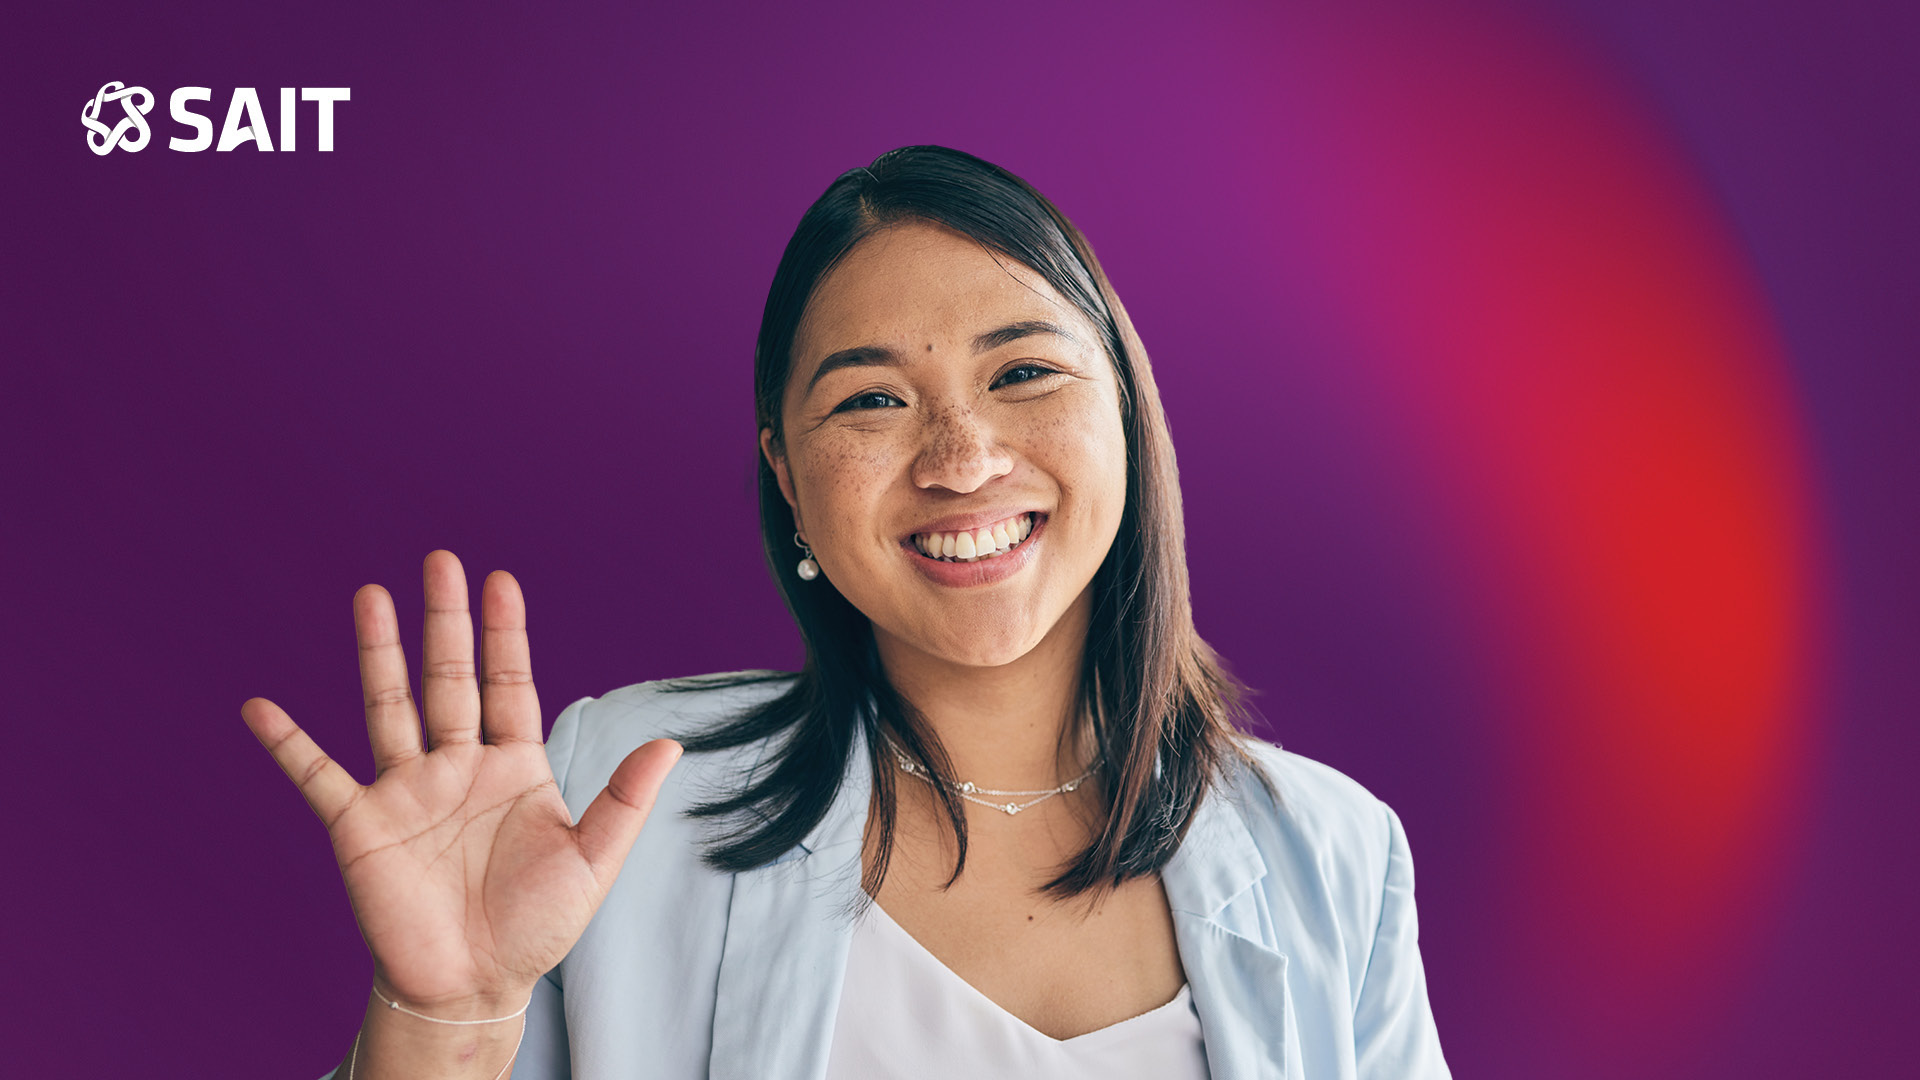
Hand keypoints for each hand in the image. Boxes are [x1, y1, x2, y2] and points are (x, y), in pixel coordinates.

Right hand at [242, 550, 679, 1011]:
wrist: (475, 987)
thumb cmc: (536, 927)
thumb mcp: (592, 861)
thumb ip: (625, 800)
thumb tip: (672, 744)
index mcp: (513, 768)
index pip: (508, 685)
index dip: (504, 635)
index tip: (501, 579)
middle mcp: (457, 768)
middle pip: (449, 678)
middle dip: (446, 621)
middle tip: (441, 560)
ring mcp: (406, 792)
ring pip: (389, 706)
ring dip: (378, 653)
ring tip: (370, 595)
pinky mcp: (361, 827)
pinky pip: (318, 776)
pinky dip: (289, 743)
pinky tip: (259, 707)